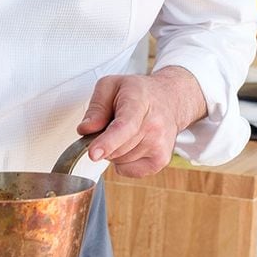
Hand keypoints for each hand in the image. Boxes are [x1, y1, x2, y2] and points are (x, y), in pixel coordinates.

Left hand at [76, 66, 206, 177]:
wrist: (170, 100)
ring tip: (127, 132)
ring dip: (115, 151)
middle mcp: (154, 126)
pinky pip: (127, 170)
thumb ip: (96, 107)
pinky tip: (132, 144)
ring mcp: (160, 145)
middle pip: (116, 149)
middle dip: (104, 141)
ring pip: (119, 161)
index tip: (93, 154)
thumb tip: (85, 129)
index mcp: (138, 103)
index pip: (123, 127)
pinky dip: (123, 161)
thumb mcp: (111, 86)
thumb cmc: (138, 93)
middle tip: (112, 124)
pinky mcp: (161, 160)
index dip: (107, 142)